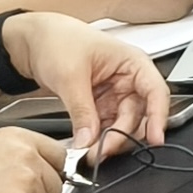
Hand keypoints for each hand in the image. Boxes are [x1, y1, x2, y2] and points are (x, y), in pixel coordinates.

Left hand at [0, 9, 173, 164]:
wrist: (34, 43)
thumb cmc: (57, 40)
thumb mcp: (70, 76)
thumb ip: (82, 111)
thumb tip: (89, 140)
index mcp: (132, 63)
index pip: (156, 92)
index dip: (159, 117)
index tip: (154, 139)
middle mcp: (128, 80)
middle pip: (138, 116)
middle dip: (122, 136)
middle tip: (102, 152)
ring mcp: (115, 95)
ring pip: (123, 126)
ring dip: (109, 141)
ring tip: (90, 152)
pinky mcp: (101, 106)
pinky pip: (106, 128)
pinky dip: (98, 139)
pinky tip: (87, 146)